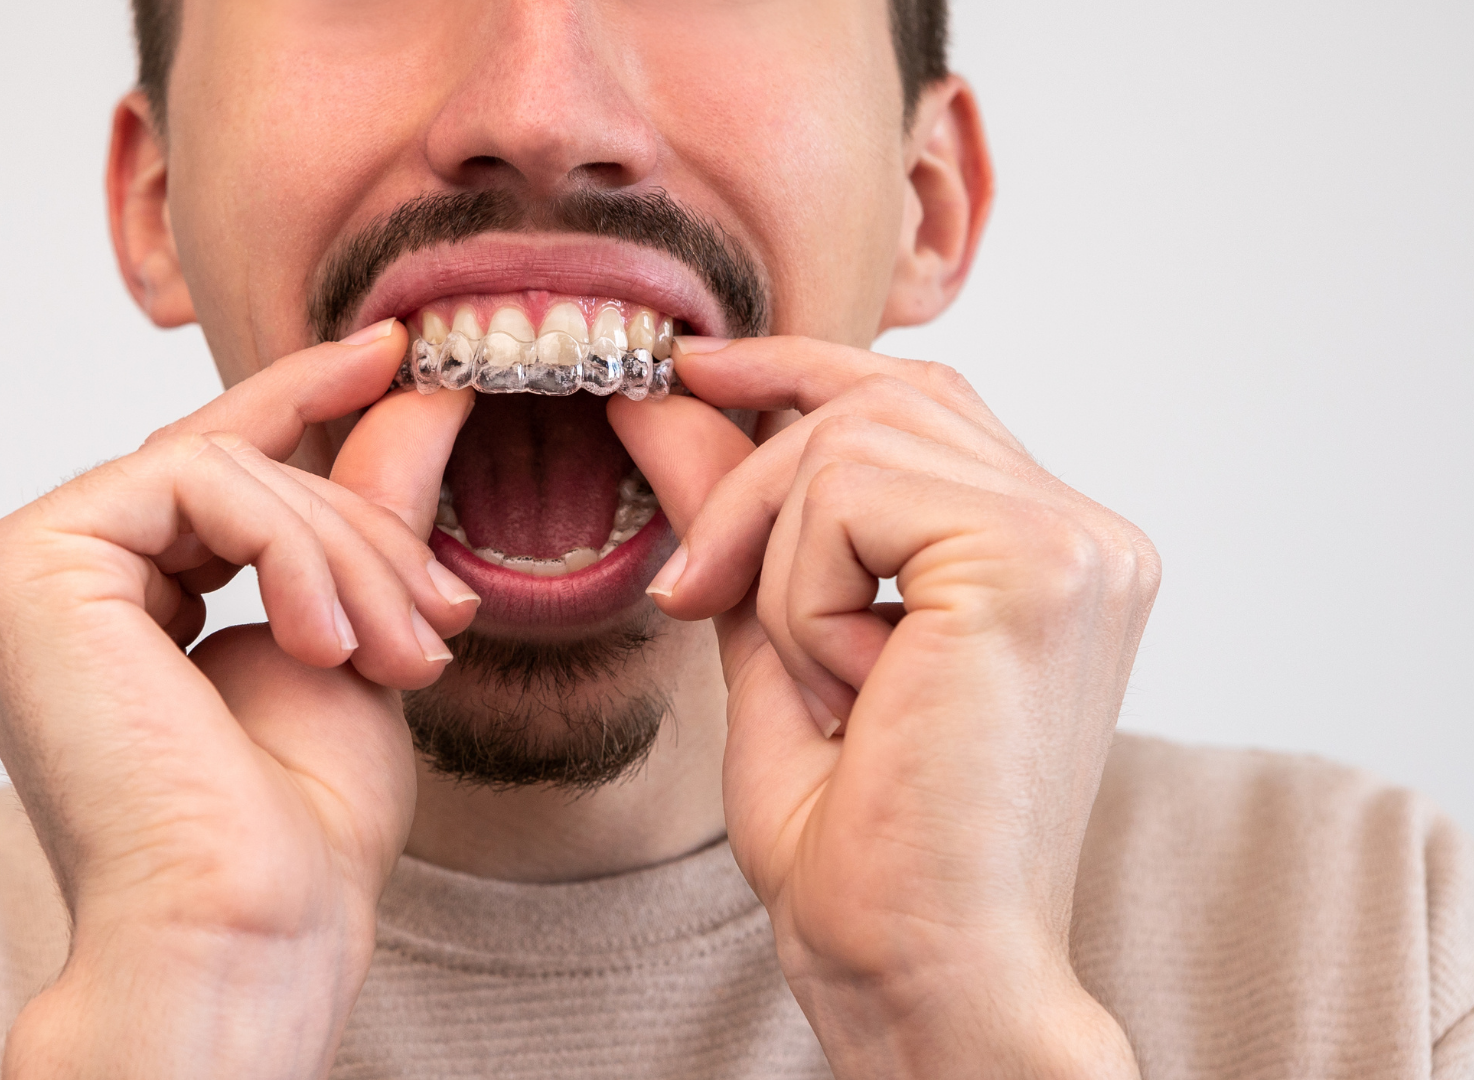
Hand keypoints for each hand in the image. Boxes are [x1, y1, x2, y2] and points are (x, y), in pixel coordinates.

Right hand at [0, 322, 478, 1076]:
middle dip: (357, 531)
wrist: (246, 928)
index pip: (205, 468)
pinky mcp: (20, 565)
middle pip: (227, 470)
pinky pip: (201, 482)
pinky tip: (328, 644)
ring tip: (403, 653)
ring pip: (222, 468)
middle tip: (437, 620)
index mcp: (102, 605)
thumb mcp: (351, 634)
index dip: (297, 397)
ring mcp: (16, 571)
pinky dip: (294, 549)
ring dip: (343, 552)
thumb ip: (361, 512)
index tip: (393, 354)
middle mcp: (43, 583)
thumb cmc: (294, 828)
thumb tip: (414, 390)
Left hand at [611, 337, 1155, 1078]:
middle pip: (879, 398)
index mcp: (1050, 554)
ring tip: (823, 686)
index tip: (691, 370)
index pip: (920, 398)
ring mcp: (1077, 542)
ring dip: (779, 566)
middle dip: (750, 483)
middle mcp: (1086, 535)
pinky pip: (848, 492)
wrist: (920, 972)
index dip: (800, 368)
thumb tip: (664, 399)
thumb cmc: (863, 847)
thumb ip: (737, 517)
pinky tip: (854, 692)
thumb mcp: (774, 644)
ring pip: (849, 440)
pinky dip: (802, 596)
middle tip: (689, 594)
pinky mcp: (1036, 562)